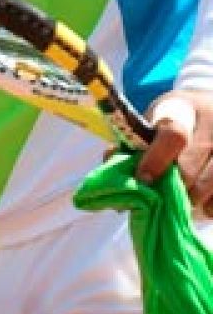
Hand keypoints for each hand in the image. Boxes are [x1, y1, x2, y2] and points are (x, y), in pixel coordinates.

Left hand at [135, 89, 212, 210]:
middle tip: (160, 198)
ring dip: (193, 200)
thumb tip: (111, 170)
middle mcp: (212, 125)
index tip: (143, 179)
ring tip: (181, 203)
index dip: (156, 160)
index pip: (173, 135)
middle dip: (172, 186)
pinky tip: (203, 204)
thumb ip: (130, 143)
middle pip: (191, 166)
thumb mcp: (151, 119)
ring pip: (210, 184)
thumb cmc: (174, 118)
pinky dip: (212, 205)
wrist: (210, 108)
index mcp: (183, 109)